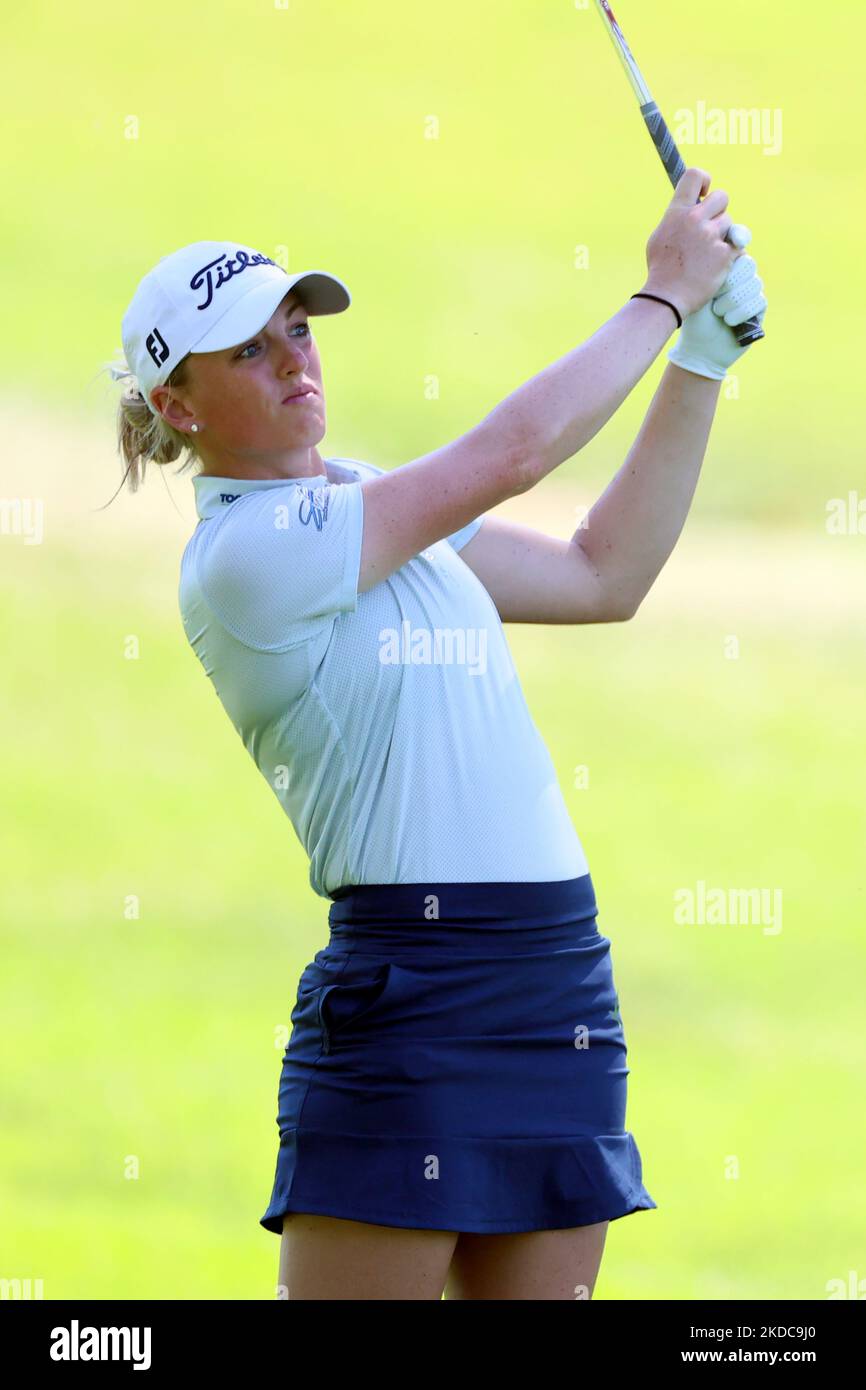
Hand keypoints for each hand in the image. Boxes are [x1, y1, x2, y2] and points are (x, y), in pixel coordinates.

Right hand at [643, 167, 740, 318]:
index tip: (705, 192)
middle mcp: (695, 219)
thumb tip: (693, 205)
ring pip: (729, 223)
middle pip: (722, 197)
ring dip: (723, 234)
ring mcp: (711, 236)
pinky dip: (730, 253)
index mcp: (677, 212)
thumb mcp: (660, 235)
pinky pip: (736, 244)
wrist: (667, 297)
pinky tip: (716, 263)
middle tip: (711, 226)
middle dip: (719, 211)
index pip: (695, 175)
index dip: (705, 180)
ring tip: (708, 252)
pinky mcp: (725, 254)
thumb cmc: (661, 269)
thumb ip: (677, 217)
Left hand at [667, 252, 767, 379]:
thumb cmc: (694, 320)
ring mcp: (750, 292)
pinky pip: (758, 301)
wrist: (700, 350)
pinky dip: (742, 312)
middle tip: (714, 298)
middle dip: (730, 282)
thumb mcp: (698, 292)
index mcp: (723, 268)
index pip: (736, 248)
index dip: (735, 245)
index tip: (732, 249)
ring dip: (733, 301)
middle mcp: (739, 277)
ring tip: (718, 313)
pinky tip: (729, 322)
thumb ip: (711, 270)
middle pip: (748, 264)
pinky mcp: (758, 309)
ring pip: (754, 283)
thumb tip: (726, 248)